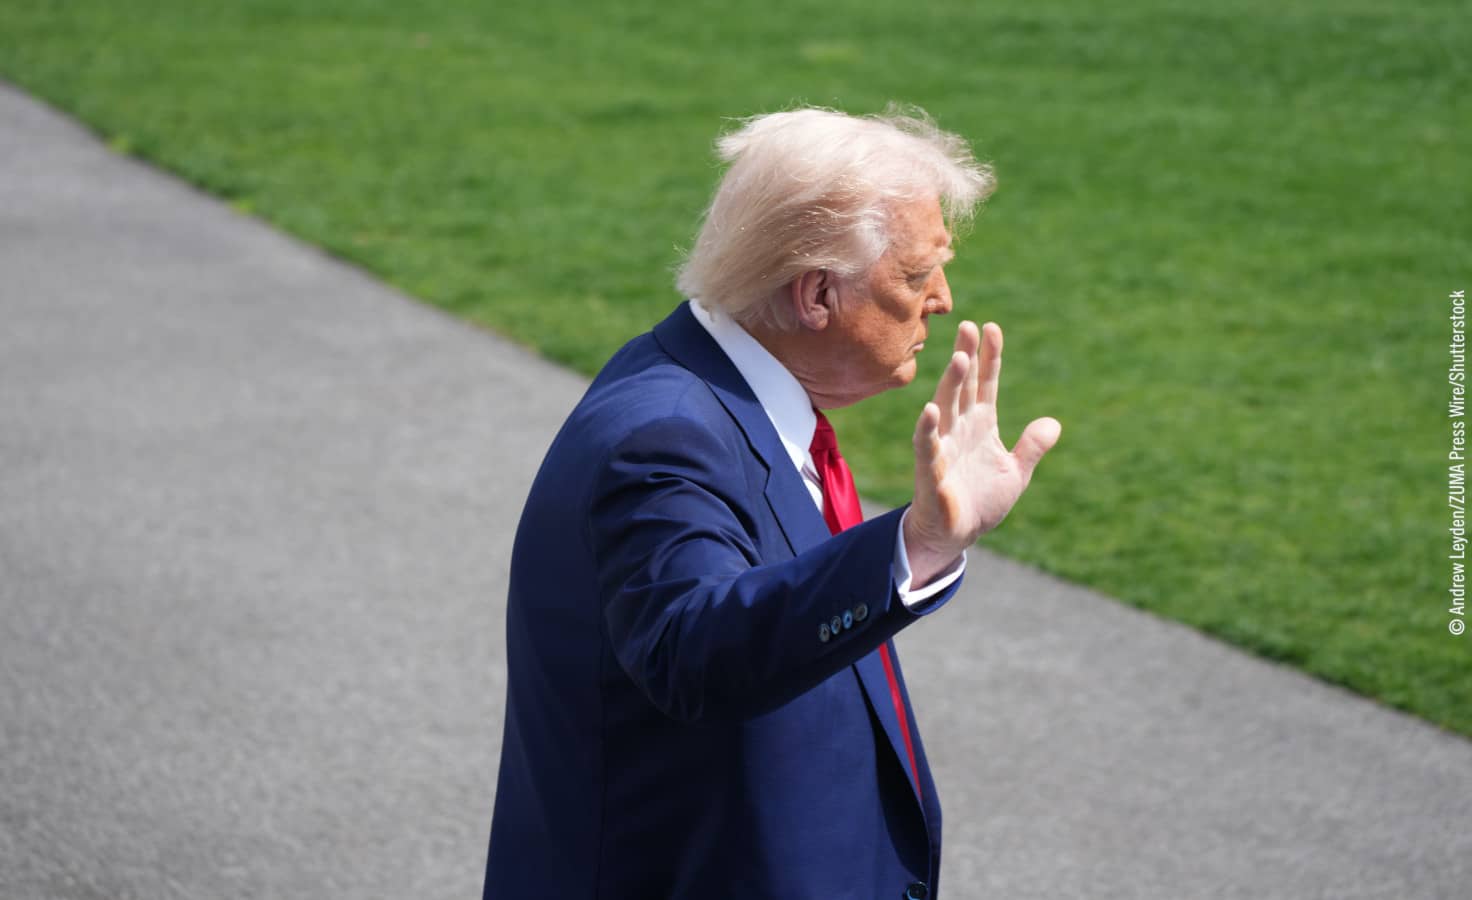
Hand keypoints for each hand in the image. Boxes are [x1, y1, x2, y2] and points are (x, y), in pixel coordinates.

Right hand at [904, 321, 1060, 585]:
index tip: (991, 328)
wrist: (958, 536)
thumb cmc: (981, 501)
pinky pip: (927, 446)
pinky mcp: (931, 471)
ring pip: (946, 408)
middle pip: (963, 386)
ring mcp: (943, 447)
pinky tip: (930, 410)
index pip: (986, 383)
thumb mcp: (1015, 472)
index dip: (989, 357)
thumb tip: (1054, 424)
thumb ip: (1031, 447)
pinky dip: (928, 429)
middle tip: (968, 327)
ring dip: (951, 384)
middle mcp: (959, 428)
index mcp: (981, 424)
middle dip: (967, 357)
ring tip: (960, 359)